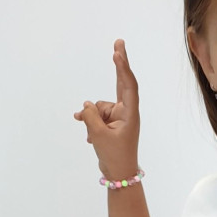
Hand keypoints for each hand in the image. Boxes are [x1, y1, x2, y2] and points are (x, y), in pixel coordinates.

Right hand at [74, 38, 140, 179]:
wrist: (119, 174)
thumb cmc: (115, 156)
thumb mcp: (99, 135)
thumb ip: (91, 115)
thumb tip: (87, 105)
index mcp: (130, 113)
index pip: (127, 85)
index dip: (123, 68)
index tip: (117, 53)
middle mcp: (127, 111)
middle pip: (122, 82)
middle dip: (119, 64)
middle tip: (119, 42)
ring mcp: (119, 117)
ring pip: (100, 107)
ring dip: (91, 118)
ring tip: (91, 135)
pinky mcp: (111, 123)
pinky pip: (97, 116)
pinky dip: (91, 124)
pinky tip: (89, 137)